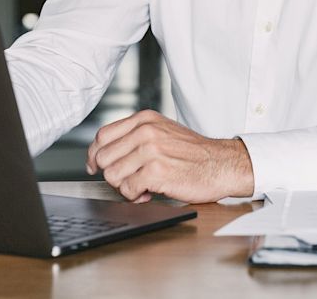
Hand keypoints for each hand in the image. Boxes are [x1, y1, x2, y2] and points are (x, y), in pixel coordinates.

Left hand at [86, 110, 253, 202]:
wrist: (221, 163)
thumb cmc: (192, 152)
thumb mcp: (162, 131)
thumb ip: (135, 136)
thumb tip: (102, 153)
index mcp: (145, 119)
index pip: (102, 135)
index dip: (95, 154)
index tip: (95, 166)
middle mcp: (146, 131)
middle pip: (103, 157)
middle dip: (112, 173)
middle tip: (129, 179)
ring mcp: (151, 151)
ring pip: (112, 175)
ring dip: (124, 187)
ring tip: (142, 186)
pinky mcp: (157, 172)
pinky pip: (128, 190)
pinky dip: (135, 196)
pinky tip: (149, 193)